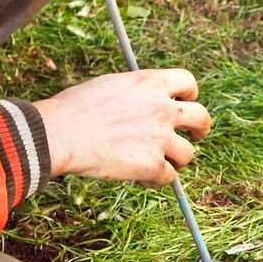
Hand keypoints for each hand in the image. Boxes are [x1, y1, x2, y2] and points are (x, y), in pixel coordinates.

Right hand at [31, 69, 211, 186]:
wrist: (61, 133)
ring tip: (160, 163)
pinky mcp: (151, 164)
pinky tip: (143, 178)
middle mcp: (162, 108)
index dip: (190, 94)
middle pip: (201, 117)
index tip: (186, 102)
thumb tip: (141, 104)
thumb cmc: (74, 109)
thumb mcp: (110, 86)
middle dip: (201, 128)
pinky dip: (157, 179)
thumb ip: (135, 94)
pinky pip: (168, 177)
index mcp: (150, 83)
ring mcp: (160, 137)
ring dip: (176, 159)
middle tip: (196, 135)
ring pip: (187, 153)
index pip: (188, 82)